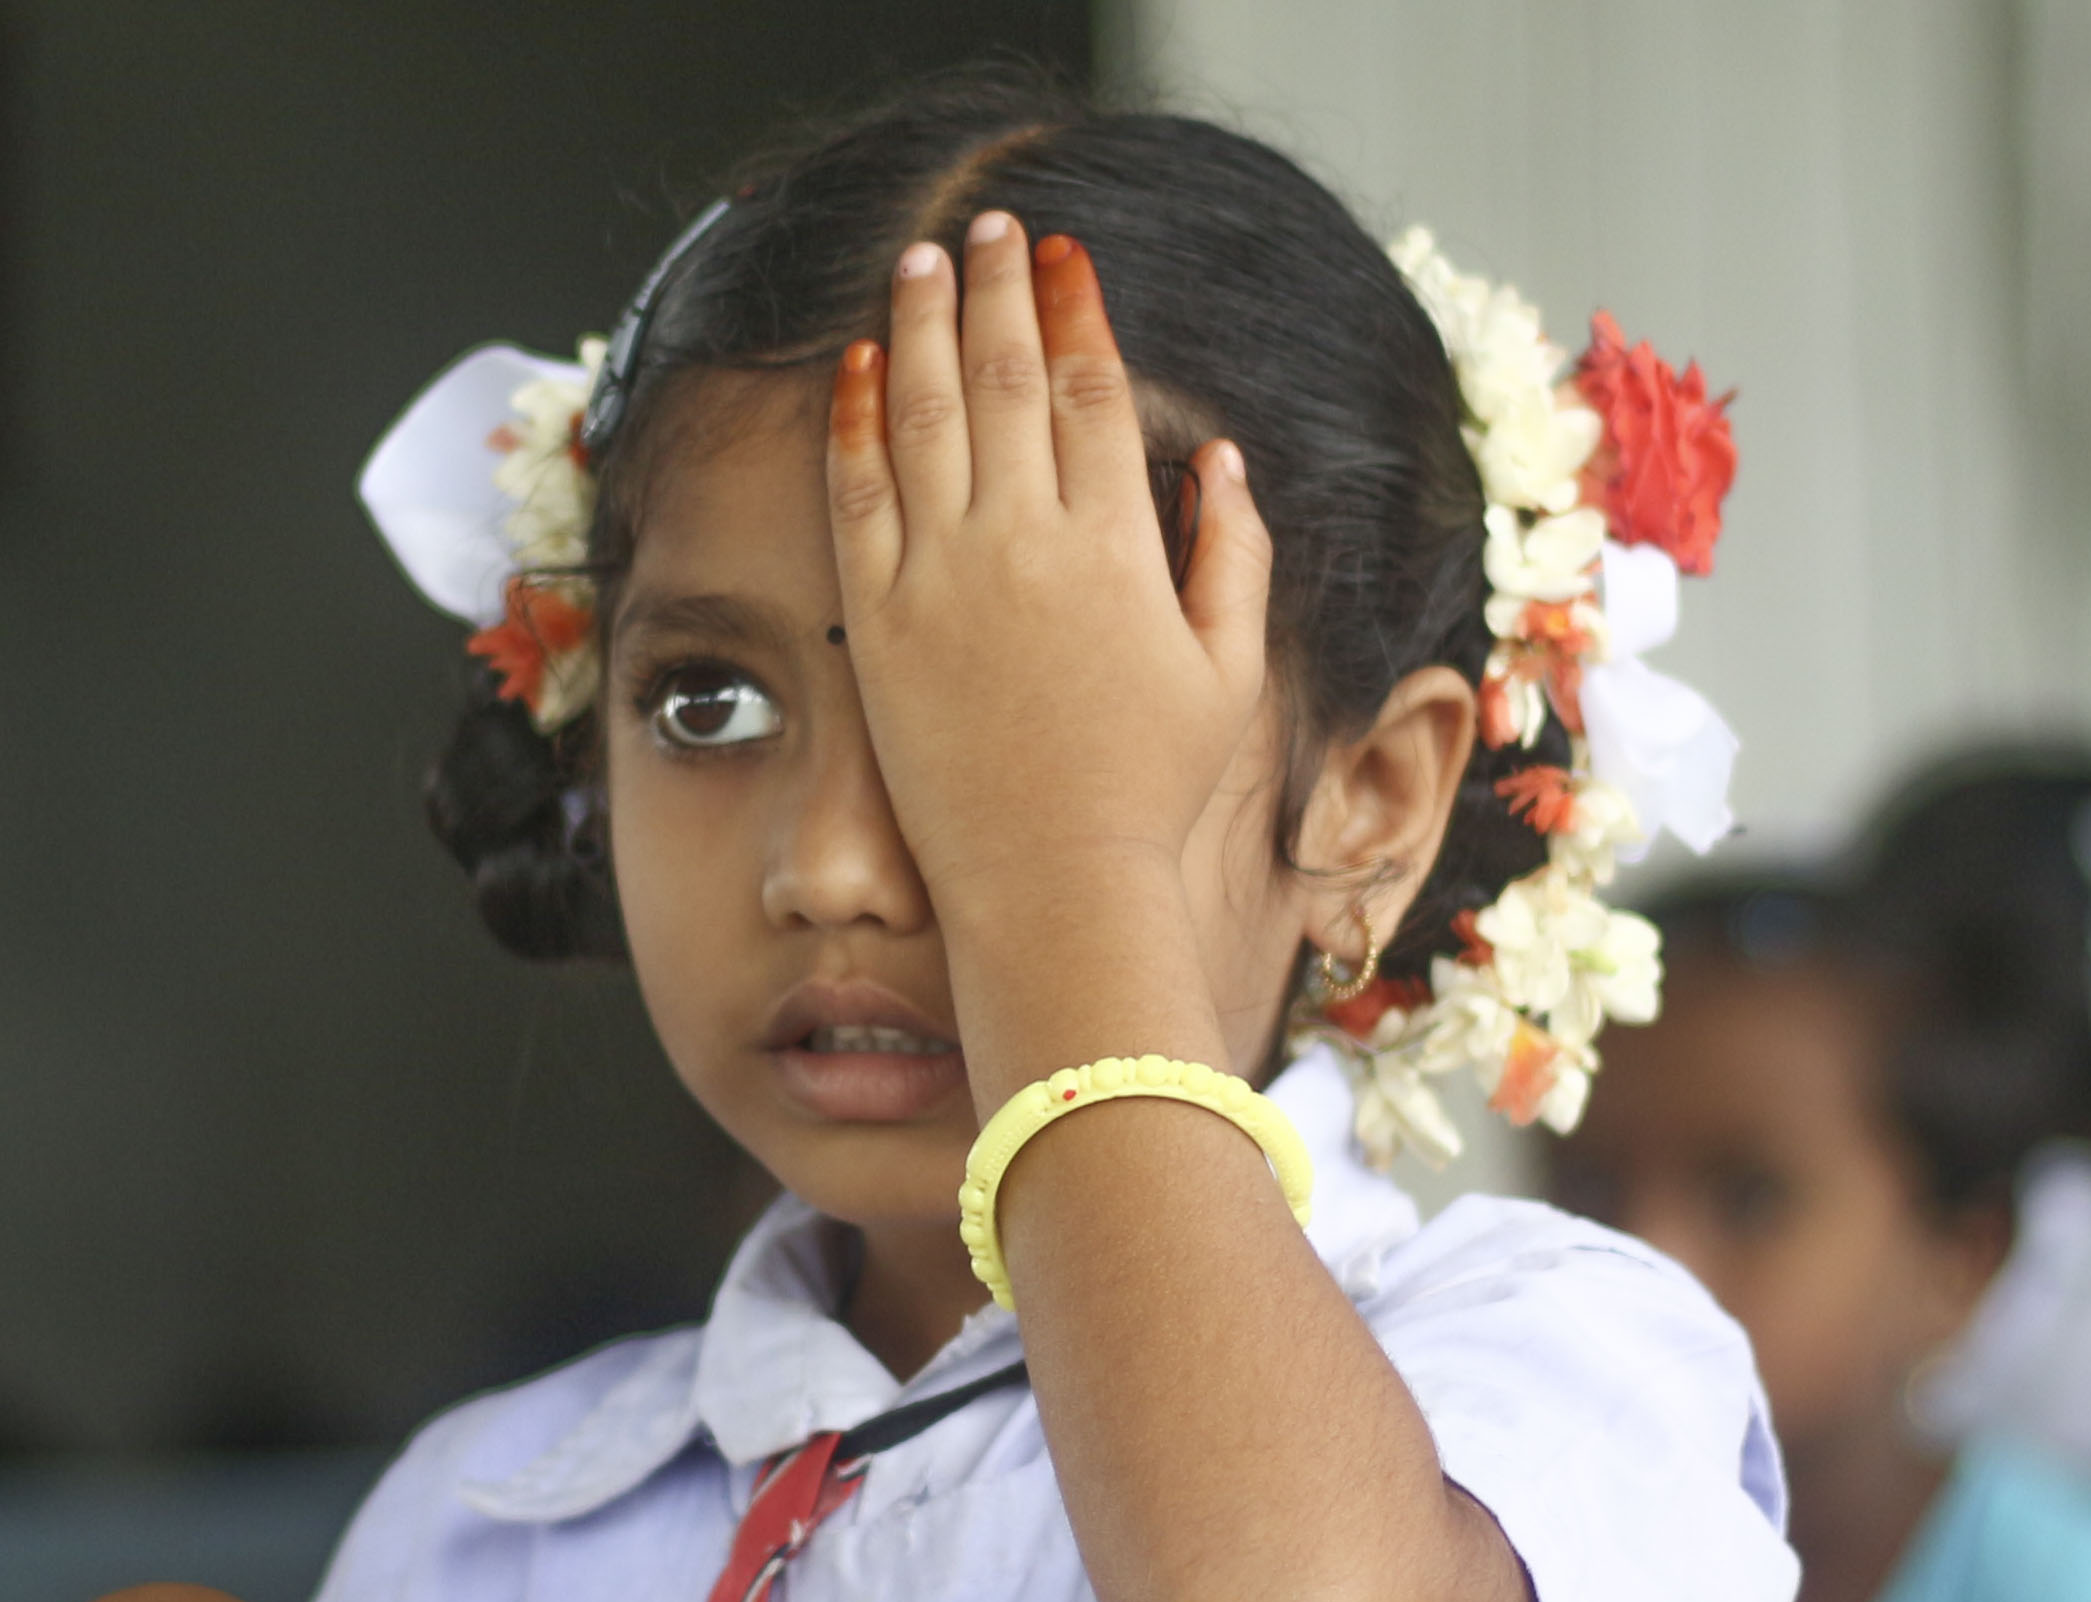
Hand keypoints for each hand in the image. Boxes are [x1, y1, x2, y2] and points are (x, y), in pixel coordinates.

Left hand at [823, 211, 1272, 980]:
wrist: (1051, 885)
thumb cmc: (1146, 790)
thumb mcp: (1226, 672)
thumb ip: (1234, 554)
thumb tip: (1221, 455)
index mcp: (1117, 547)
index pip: (1092, 390)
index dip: (1075, 310)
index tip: (1065, 255)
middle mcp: (1025, 544)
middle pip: (1007, 378)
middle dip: (999, 288)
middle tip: (991, 229)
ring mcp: (943, 579)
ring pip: (928, 414)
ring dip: (923, 324)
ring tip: (920, 262)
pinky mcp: (876, 621)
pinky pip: (857, 495)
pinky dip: (856, 418)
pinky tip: (859, 363)